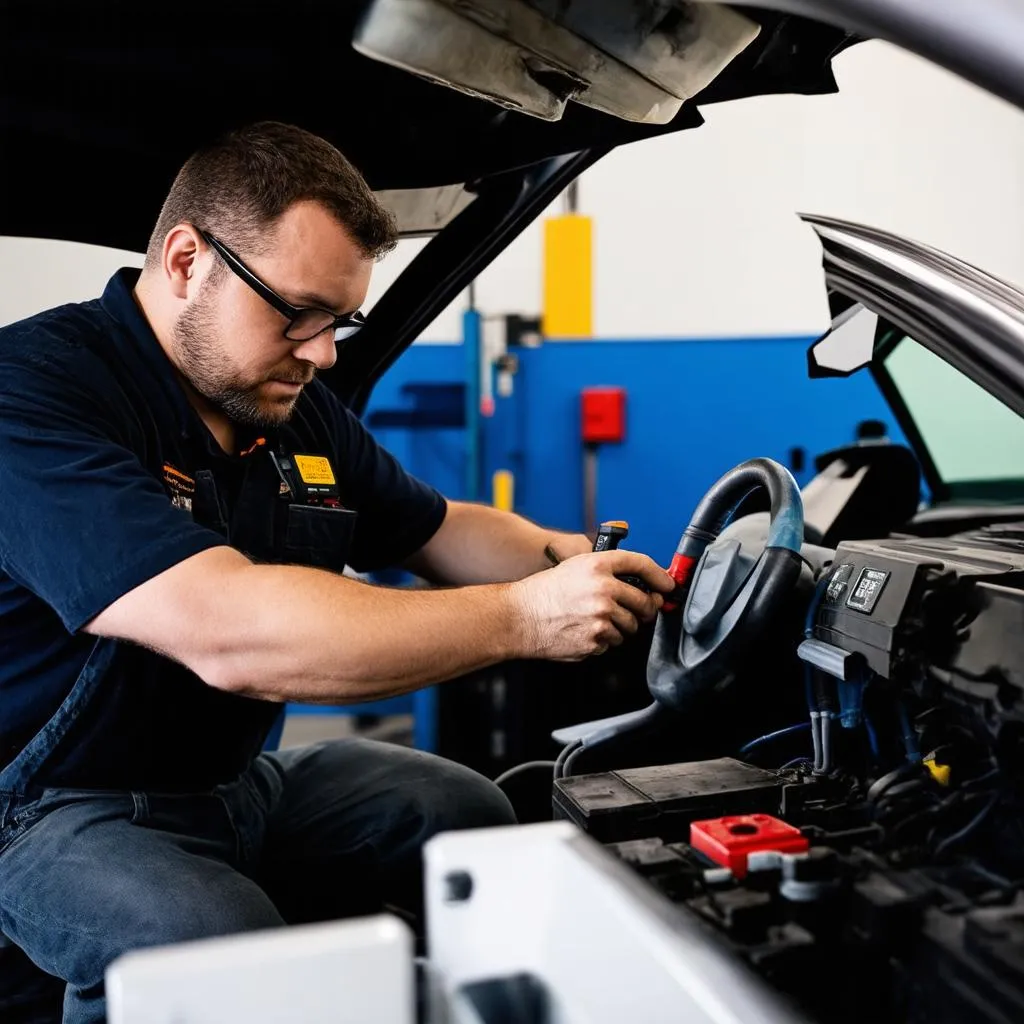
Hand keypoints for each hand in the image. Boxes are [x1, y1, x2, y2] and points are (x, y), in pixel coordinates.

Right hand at [508, 550, 674, 660]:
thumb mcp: (577, 567)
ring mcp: (600, 618)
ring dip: (620, 626)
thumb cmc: (547, 591)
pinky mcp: (595, 641)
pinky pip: (611, 643)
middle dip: (645, 608)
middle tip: (636, 609)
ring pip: (630, 627)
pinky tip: (583, 629)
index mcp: (599, 566)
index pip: (643, 564)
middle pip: (645, 602)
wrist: (521, 616)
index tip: (668, 585)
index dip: (661, 576)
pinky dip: (602, 639)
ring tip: (595, 618)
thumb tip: (646, 586)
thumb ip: (610, 571)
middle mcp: (603, 590)